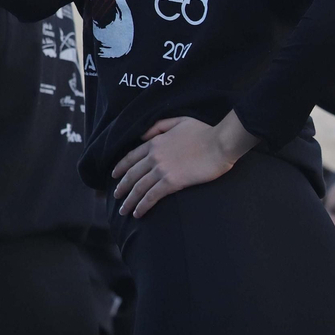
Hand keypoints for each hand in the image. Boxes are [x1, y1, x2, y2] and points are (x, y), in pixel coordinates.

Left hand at [111, 113, 256, 217]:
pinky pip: (151, 196)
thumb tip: (143, 136)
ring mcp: (161, 169)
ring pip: (138, 188)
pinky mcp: (172, 182)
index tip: (114, 175)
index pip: (131, 157)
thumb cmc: (204, 131)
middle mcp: (154, 156)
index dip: (121, 167)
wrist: (220, 143)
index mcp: (154, 142)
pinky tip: (137, 213)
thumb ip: (158, 126)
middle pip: (131, 175)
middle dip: (121, 187)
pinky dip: (142, 206)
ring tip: (123, 210)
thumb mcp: (178, 121)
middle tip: (115, 196)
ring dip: (129, 200)